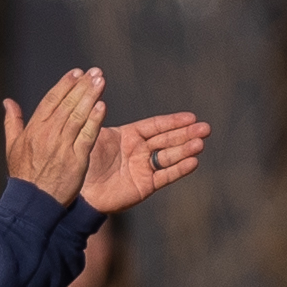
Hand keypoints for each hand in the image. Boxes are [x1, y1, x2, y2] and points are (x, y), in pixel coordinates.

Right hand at [3, 69, 106, 206]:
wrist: (34, 201)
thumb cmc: (24, 176)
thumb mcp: (13, 146)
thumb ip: (13, 122)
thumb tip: (8, 102)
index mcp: (34, 128)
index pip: (51, 100)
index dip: (65, 84)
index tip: (77, 72)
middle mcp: (48, 134)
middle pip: (67, 103)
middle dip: (82, 86)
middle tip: (95, 71)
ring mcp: (62, 146)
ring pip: (78, 115)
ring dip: (90, 96)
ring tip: (101, 81)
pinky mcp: (76, 159)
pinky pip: (87, 135)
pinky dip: (95, 120)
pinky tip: (102, 106)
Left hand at [82, 111, 210, 212]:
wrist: (80, 192)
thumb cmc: (83, 162)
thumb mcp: (92, 135)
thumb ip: (100, 117)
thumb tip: (98, 94)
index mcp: (129, 136)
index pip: (156, 126)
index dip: (173, 121)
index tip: (191, 117)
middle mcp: (139, 151)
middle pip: (168, 140)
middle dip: (187, 134)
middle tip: (206, 128)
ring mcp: (144, 169)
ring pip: (170, 157)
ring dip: (186, 150)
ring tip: (201, 143)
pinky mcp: (145, 186)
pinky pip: (165, 176)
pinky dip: (179, 169)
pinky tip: (193, 162)